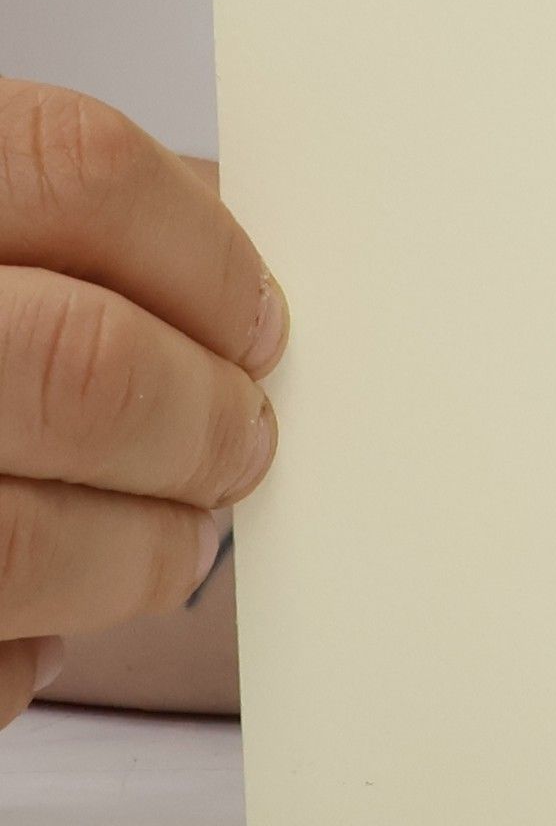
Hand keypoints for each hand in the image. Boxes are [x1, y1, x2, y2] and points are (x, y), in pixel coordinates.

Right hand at [0, 81, 286, 727]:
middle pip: (77, 364)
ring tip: (172, 539)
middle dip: (201, 423)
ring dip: (136, 554)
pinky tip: (30, 618)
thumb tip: (236, 314)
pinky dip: (18, 654)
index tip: (260, 329)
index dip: (207, 260)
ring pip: (14, 543)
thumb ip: (54, 238)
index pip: (79, 172)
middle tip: (242, 444)